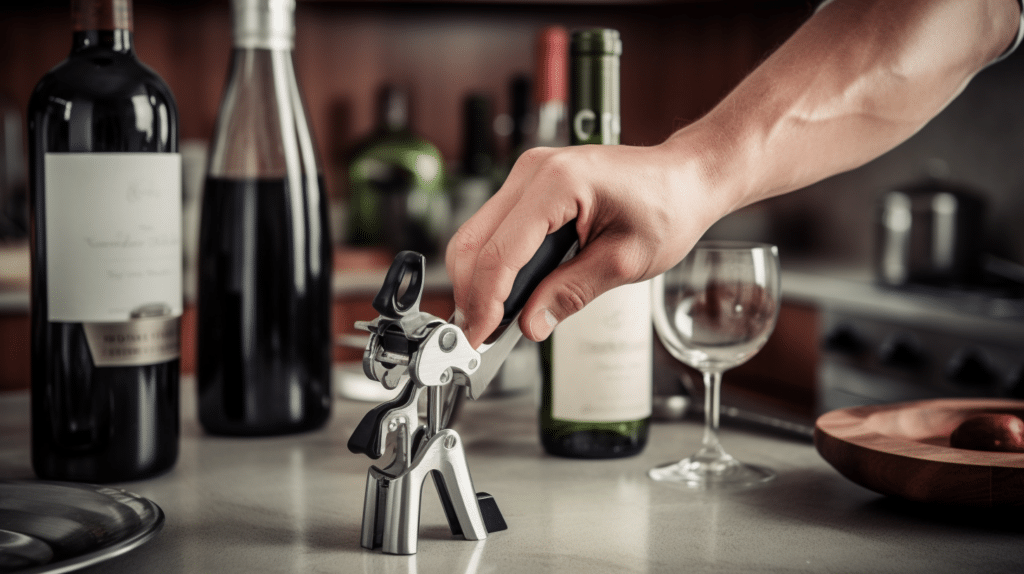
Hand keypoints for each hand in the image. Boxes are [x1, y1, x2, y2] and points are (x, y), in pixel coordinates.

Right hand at [445, 133, 731, 348]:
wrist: (685, 179)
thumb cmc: (668, 207)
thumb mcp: (624, 262)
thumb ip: (571, 293)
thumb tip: (531, 323)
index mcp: (558, 182)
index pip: (501, 251)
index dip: (485, 301)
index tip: (479, 338)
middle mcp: (534, 171)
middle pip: (474, 240)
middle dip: (471, 293)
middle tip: (478, 338)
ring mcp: (528, 175)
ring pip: (477, 235)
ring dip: (479, 281)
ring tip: (492, 322)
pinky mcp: (530, 187)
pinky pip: (496, 229)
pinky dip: (494, 266)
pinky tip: (506, 295)